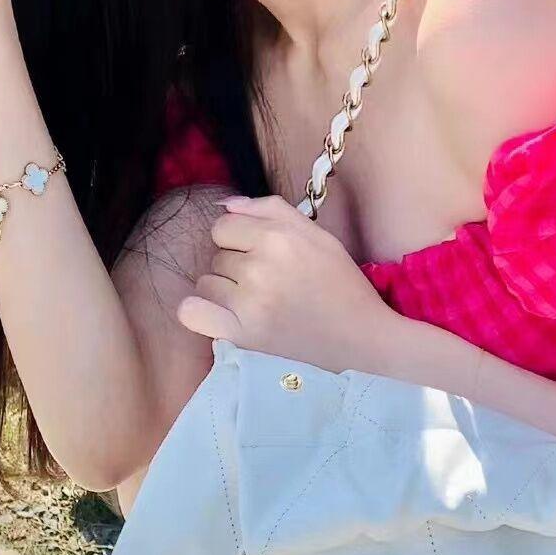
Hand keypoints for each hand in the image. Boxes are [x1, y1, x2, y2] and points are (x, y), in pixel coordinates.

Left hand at [176, 193, 393, 374]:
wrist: (364, 350)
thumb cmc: (343, 291)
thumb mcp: (320, 238)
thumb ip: (272, 211)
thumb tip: (227, 204)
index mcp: (280, 238)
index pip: (223, 226)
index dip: (239, 239)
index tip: (259, 256)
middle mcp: (259, 267)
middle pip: (217, 256)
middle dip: (237, 267)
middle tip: (268, 286)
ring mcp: (247, 304)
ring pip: (206, 283)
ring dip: (223, 293)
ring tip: (255, 306)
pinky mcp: (239, 338)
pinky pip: (191, 312)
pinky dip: (200, 312)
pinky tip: (223, 318)